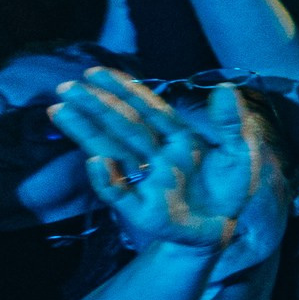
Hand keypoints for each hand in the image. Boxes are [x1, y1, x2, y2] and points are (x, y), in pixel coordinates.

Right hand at [49, 71, 263, 251]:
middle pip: (123, 128)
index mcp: (178, 139)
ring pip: (111, 153)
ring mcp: (146, 182)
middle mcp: (156, 156)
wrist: (223, 226)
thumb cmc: (228, 186)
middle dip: (96, 107)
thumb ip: (231, 122)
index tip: (96, 73)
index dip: (124, 91)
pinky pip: (119, 193)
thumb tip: (225, 86)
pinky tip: (96, 161)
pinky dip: (107, 179)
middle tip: (67, 87)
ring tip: (60, 111)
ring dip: (87, 133)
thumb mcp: (239, 152)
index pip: (147, 111)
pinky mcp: (141, 210)